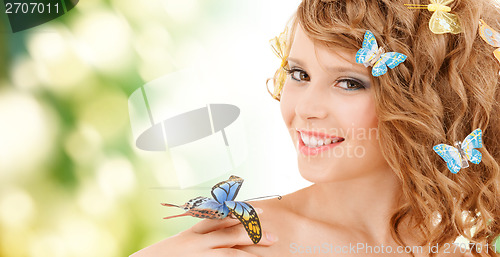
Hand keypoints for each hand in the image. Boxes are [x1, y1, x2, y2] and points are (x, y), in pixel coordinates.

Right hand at [129, 208, 277, 256]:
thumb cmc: (164, 255)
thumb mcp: (182, 241)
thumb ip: (201, 235)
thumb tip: (221, 231)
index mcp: (195, 230)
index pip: (223, 217)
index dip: (243, 213)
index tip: (260, 211)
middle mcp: (197, 240)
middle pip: (231, 232)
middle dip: (253, 233)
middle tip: (273, 236)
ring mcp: (199, 254)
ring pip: (229, 251)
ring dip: (250, 252)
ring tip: (267, 254)